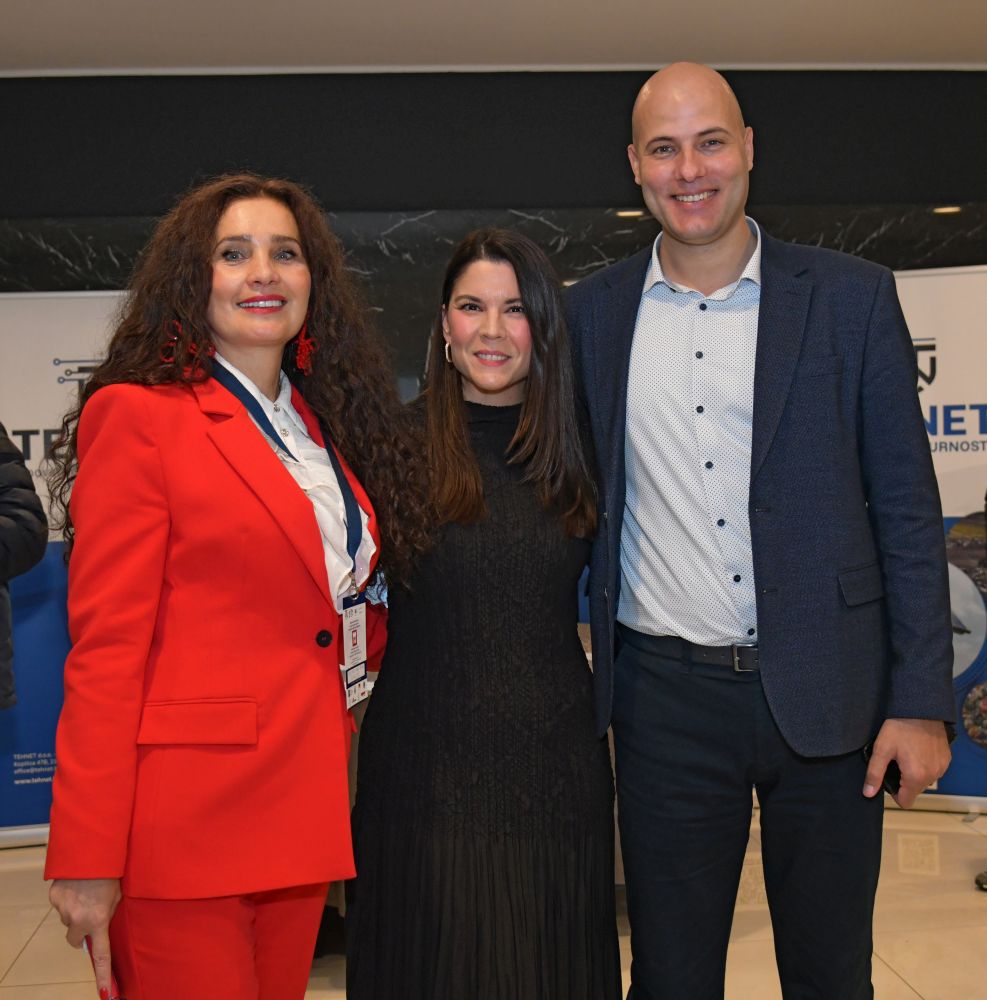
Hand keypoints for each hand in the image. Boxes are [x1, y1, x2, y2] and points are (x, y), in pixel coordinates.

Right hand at [49, 878, 120, 995]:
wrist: (91, 852)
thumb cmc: (111, 871)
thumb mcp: (118, 894)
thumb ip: (109, 911)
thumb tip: (103, 920)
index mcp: (99, 919)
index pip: (101, 954)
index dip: (103, 974)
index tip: (106, 991)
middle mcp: (79, 919)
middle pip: (75, 939)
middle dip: (81, 933)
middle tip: (89, 916)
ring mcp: (64, 909)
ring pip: (67, 920)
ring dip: (74, 912)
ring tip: (85, 892)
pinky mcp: (54, 898)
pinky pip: (60, 905)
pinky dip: (67, 898)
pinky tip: (76, 884)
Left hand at [863, 718, 950, 807]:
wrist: (921, 709)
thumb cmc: (899, 728)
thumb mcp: (881, 749)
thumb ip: (874, 773)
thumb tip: (868, 793)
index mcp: (916, 777)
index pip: (906, 802)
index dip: (894, 793)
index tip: (887, 778)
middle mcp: (932, 776)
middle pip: (914, 791)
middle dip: (903, 781)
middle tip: (894, 762)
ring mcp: (941, 768)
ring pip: (924, 781)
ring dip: (914, 774)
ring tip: (905, 755)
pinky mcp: (946, 759)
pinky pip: (933, 770)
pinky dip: (925, 765)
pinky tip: (916, 750)